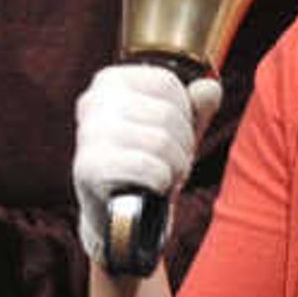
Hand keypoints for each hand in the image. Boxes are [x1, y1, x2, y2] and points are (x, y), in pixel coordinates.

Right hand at [71, 63, 220, 267]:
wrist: (121, 214)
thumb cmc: (150, 162)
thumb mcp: (177, 131)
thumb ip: (196, 107)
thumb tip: (210, 89)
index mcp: (110, 82)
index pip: (166, 83)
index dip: (185, 113)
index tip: (174, 134)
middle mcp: (93, 102)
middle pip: (166, 113)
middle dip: (182, 144)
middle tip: (173, 162)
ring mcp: (88, 135)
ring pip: (160, 141)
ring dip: (174, 166)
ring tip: (165, 175)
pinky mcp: (88, 168)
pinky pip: (148, 168)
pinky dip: (161, 182)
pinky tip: (152, 187)